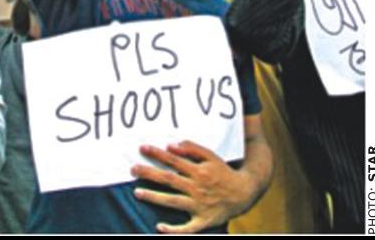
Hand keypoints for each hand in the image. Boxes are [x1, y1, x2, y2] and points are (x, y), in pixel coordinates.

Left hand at [131, 141, 256, 233]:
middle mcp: (196, 188)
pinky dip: (173, 229)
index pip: (173, 160)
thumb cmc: (223, 172)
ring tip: (137, 192)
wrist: (242, 193)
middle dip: (149, 173)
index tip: (142, 148)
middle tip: (132, 169)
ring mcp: (198, 205)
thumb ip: (192, 149)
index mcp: (198, 170)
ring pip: (172, 201)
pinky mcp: (202, 221)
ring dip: (154, 197)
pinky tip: (159, 227)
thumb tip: (172, 145)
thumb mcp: (211, 156)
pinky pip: (186, 228)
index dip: (157, 154)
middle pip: (168, 179)